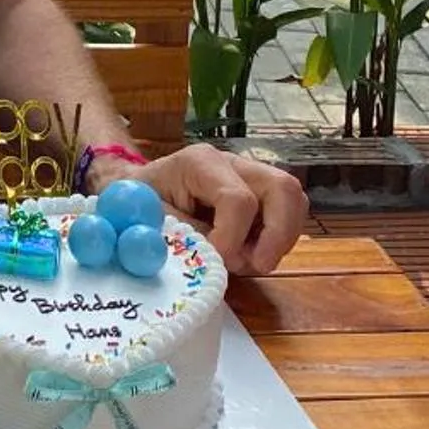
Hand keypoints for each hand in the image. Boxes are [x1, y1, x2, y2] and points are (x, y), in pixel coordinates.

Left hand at [122, 144, 310, 276]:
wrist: (134, 192)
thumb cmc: (138, 203)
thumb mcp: (149, 219)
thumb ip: (185, 236)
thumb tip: (217, 255)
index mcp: (200, 162)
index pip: (237, 198)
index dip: (233, 236)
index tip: (218, 260)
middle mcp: (233, 164)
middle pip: (283, 188)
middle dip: (279, 234)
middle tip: (260, 266)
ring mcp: (250, 177)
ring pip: (294, 200)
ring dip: (281, 239)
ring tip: (251, 261)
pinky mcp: (260, 196)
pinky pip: (288, 216)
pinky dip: (277, 240)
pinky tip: (250, 253)